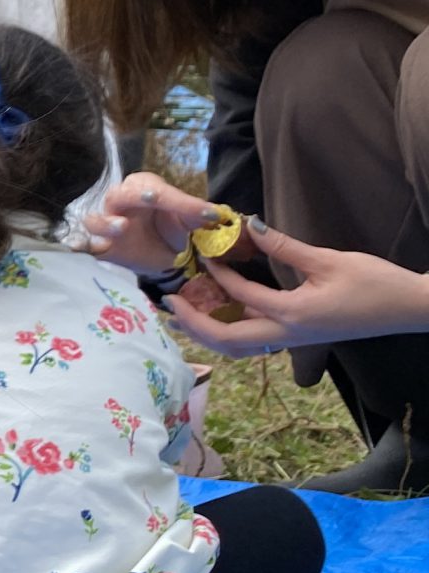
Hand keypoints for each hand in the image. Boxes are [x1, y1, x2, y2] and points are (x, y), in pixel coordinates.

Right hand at [75, 171, 226, 276]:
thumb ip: (198, 213)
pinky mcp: (101, 247)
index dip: (175, 198)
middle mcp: (120, 201)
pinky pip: (85, 244)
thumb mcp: (190, 219)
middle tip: (153, 199)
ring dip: (106, 223)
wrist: (164, 256)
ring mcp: (106, 224)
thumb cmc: (173, 229)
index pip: (154, 189)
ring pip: (96, 219)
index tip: (196, 209)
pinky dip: (79, 245)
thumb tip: (215, 214)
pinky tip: (75, 247)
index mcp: (142, 186)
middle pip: (119, 195)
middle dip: (134, 198)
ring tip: (121, 227)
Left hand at [162, 221, 428, 357]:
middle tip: (169, 304)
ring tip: (184, 313)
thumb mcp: (328, 260)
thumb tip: (248, 225)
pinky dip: (230, 331)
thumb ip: (283, 246)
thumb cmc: (375, 283)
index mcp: (292, 316)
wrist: (409, 309)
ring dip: (207, 332)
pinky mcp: (299, 338)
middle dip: (193, 324)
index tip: (201, 256)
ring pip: (238, 347)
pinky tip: (220, 314)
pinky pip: (253, 341)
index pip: (241, 297)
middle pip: (226, 341)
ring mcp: (292, 341)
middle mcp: (287, 335)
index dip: (218, 276)